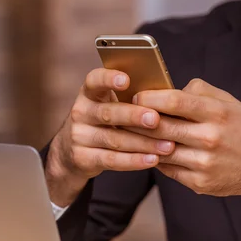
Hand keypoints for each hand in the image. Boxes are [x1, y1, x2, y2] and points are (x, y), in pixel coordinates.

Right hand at [45, 68, 175, 206]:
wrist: (74, 151)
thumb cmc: (106, 122)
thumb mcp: (111, 104)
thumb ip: (132, 98)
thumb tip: (167, 95)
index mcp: (89, 93)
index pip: (94, 80)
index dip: (108, 79)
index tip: (126, 80)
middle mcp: (81, 112)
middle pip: (108, 113)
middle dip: (133, 116)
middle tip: (155, 119)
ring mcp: (79, 136)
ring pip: (114, 139)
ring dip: (143, 143)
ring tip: (167, 145)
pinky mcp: (83, 158)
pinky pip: (111, 160)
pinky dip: (134, 161)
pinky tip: (153, 159)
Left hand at [129, 79, 240, 226]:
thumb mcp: (229, 102)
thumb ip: (199, 92)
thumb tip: (166, 89)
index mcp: (217, 113)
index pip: (175, 100)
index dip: (150, 97)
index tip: (136, 96)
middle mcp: (211, 138)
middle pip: (161, 127)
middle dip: (137, 120)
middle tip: (122, 114)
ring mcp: (204, 163)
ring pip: (160, 150)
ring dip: (141, 141)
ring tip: (129, 133)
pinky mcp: (200, 183)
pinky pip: (167, 170)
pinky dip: (155, 159)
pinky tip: (149, 151)